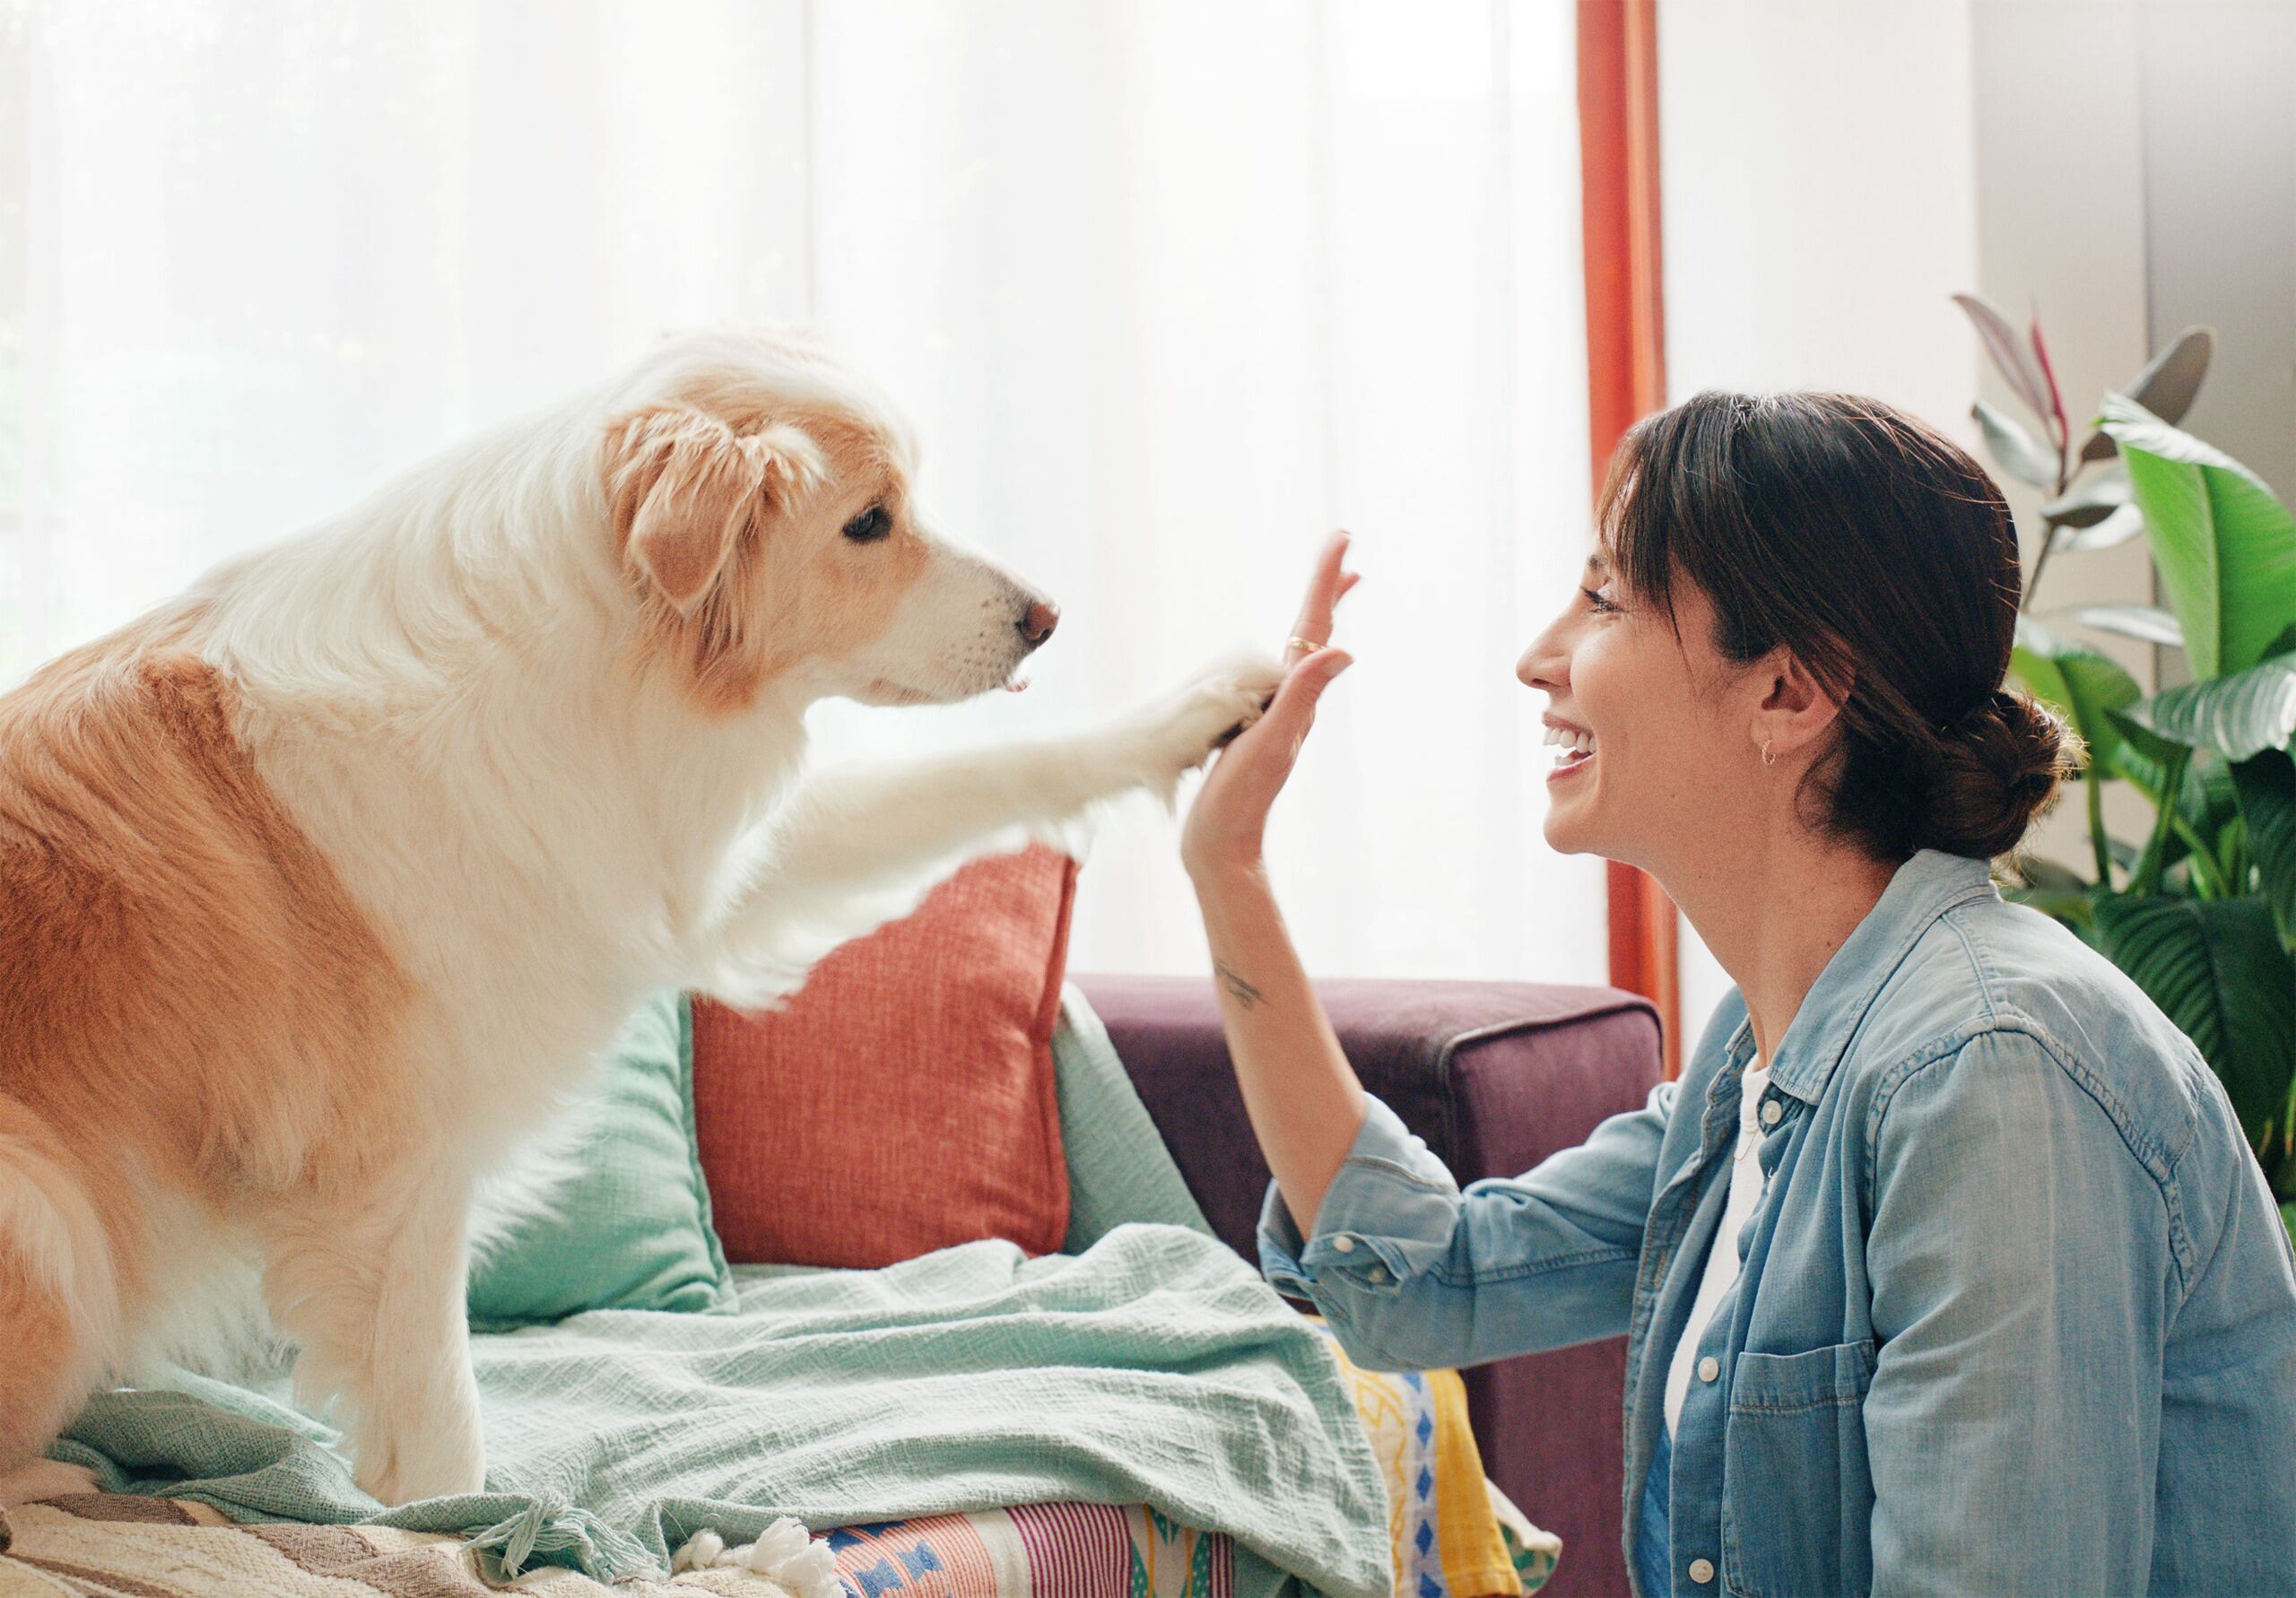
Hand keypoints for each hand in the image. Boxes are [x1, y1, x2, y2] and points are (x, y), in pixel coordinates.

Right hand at [1180, 531, 1358, 880]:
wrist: (1221, 844)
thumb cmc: (1242, 798)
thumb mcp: (1274, 742)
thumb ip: (1303, 697)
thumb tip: (1344, 652)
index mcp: (1296, 696)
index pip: (1316, 627)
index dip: (1327, 580)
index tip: (1343, 537)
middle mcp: (1292, 702)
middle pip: (1314, 632)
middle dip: (1327, 588)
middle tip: (1343, 547)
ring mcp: (1273, 715)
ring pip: (1298, 652)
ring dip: (1314, 616)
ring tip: (1329, 589)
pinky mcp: (1252, 729)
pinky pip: (1274, 677)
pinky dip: (1285, 652)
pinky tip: (1282, 658)